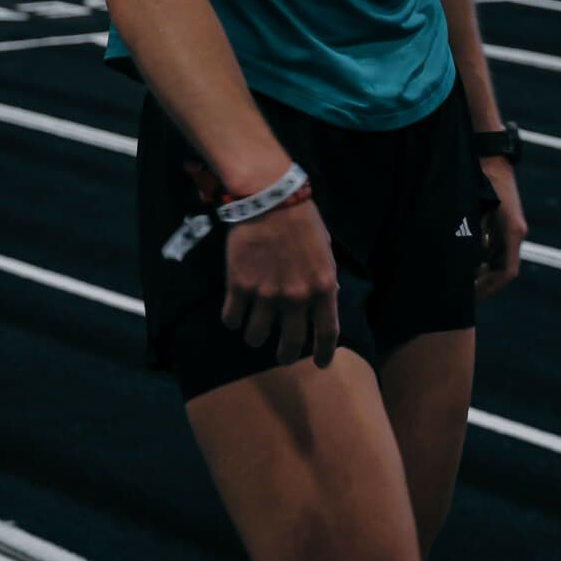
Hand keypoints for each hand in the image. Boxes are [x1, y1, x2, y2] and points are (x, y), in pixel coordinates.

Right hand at [221, 201, 339, 368]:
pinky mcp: (240, 286)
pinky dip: (232, 320)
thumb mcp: (325, 248)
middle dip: (286, 355)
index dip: (323, 353)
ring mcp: (266, 294)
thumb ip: (325, 277)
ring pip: (256, 336)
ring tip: (253, 332)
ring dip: (255, 337)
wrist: (270, 196)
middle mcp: (296, 297)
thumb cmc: (301, 218)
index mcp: (323, 287)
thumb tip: (327, 296)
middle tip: (282, 356)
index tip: (320, 364)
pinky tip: (234, 315)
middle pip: (290, 343)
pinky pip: (232, 318)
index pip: (327, 333)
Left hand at [476, 161, 526, 300]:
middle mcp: (516, 232)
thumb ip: (474, 235)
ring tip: (462, 280)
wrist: (491, 156)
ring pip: (499, 259)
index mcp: (513, 232)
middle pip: (503, 269)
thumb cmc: (482, 179)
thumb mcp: (474, 208)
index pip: (507, 272)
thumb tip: (467, 261)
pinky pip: (497, 247)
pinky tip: (466, 261)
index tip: (472, 296)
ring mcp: (511, 227)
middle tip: (463, 293)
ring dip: (483, 271)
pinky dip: (483, 257)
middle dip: (485, 283)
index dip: (490, 287)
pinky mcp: (505, 222)